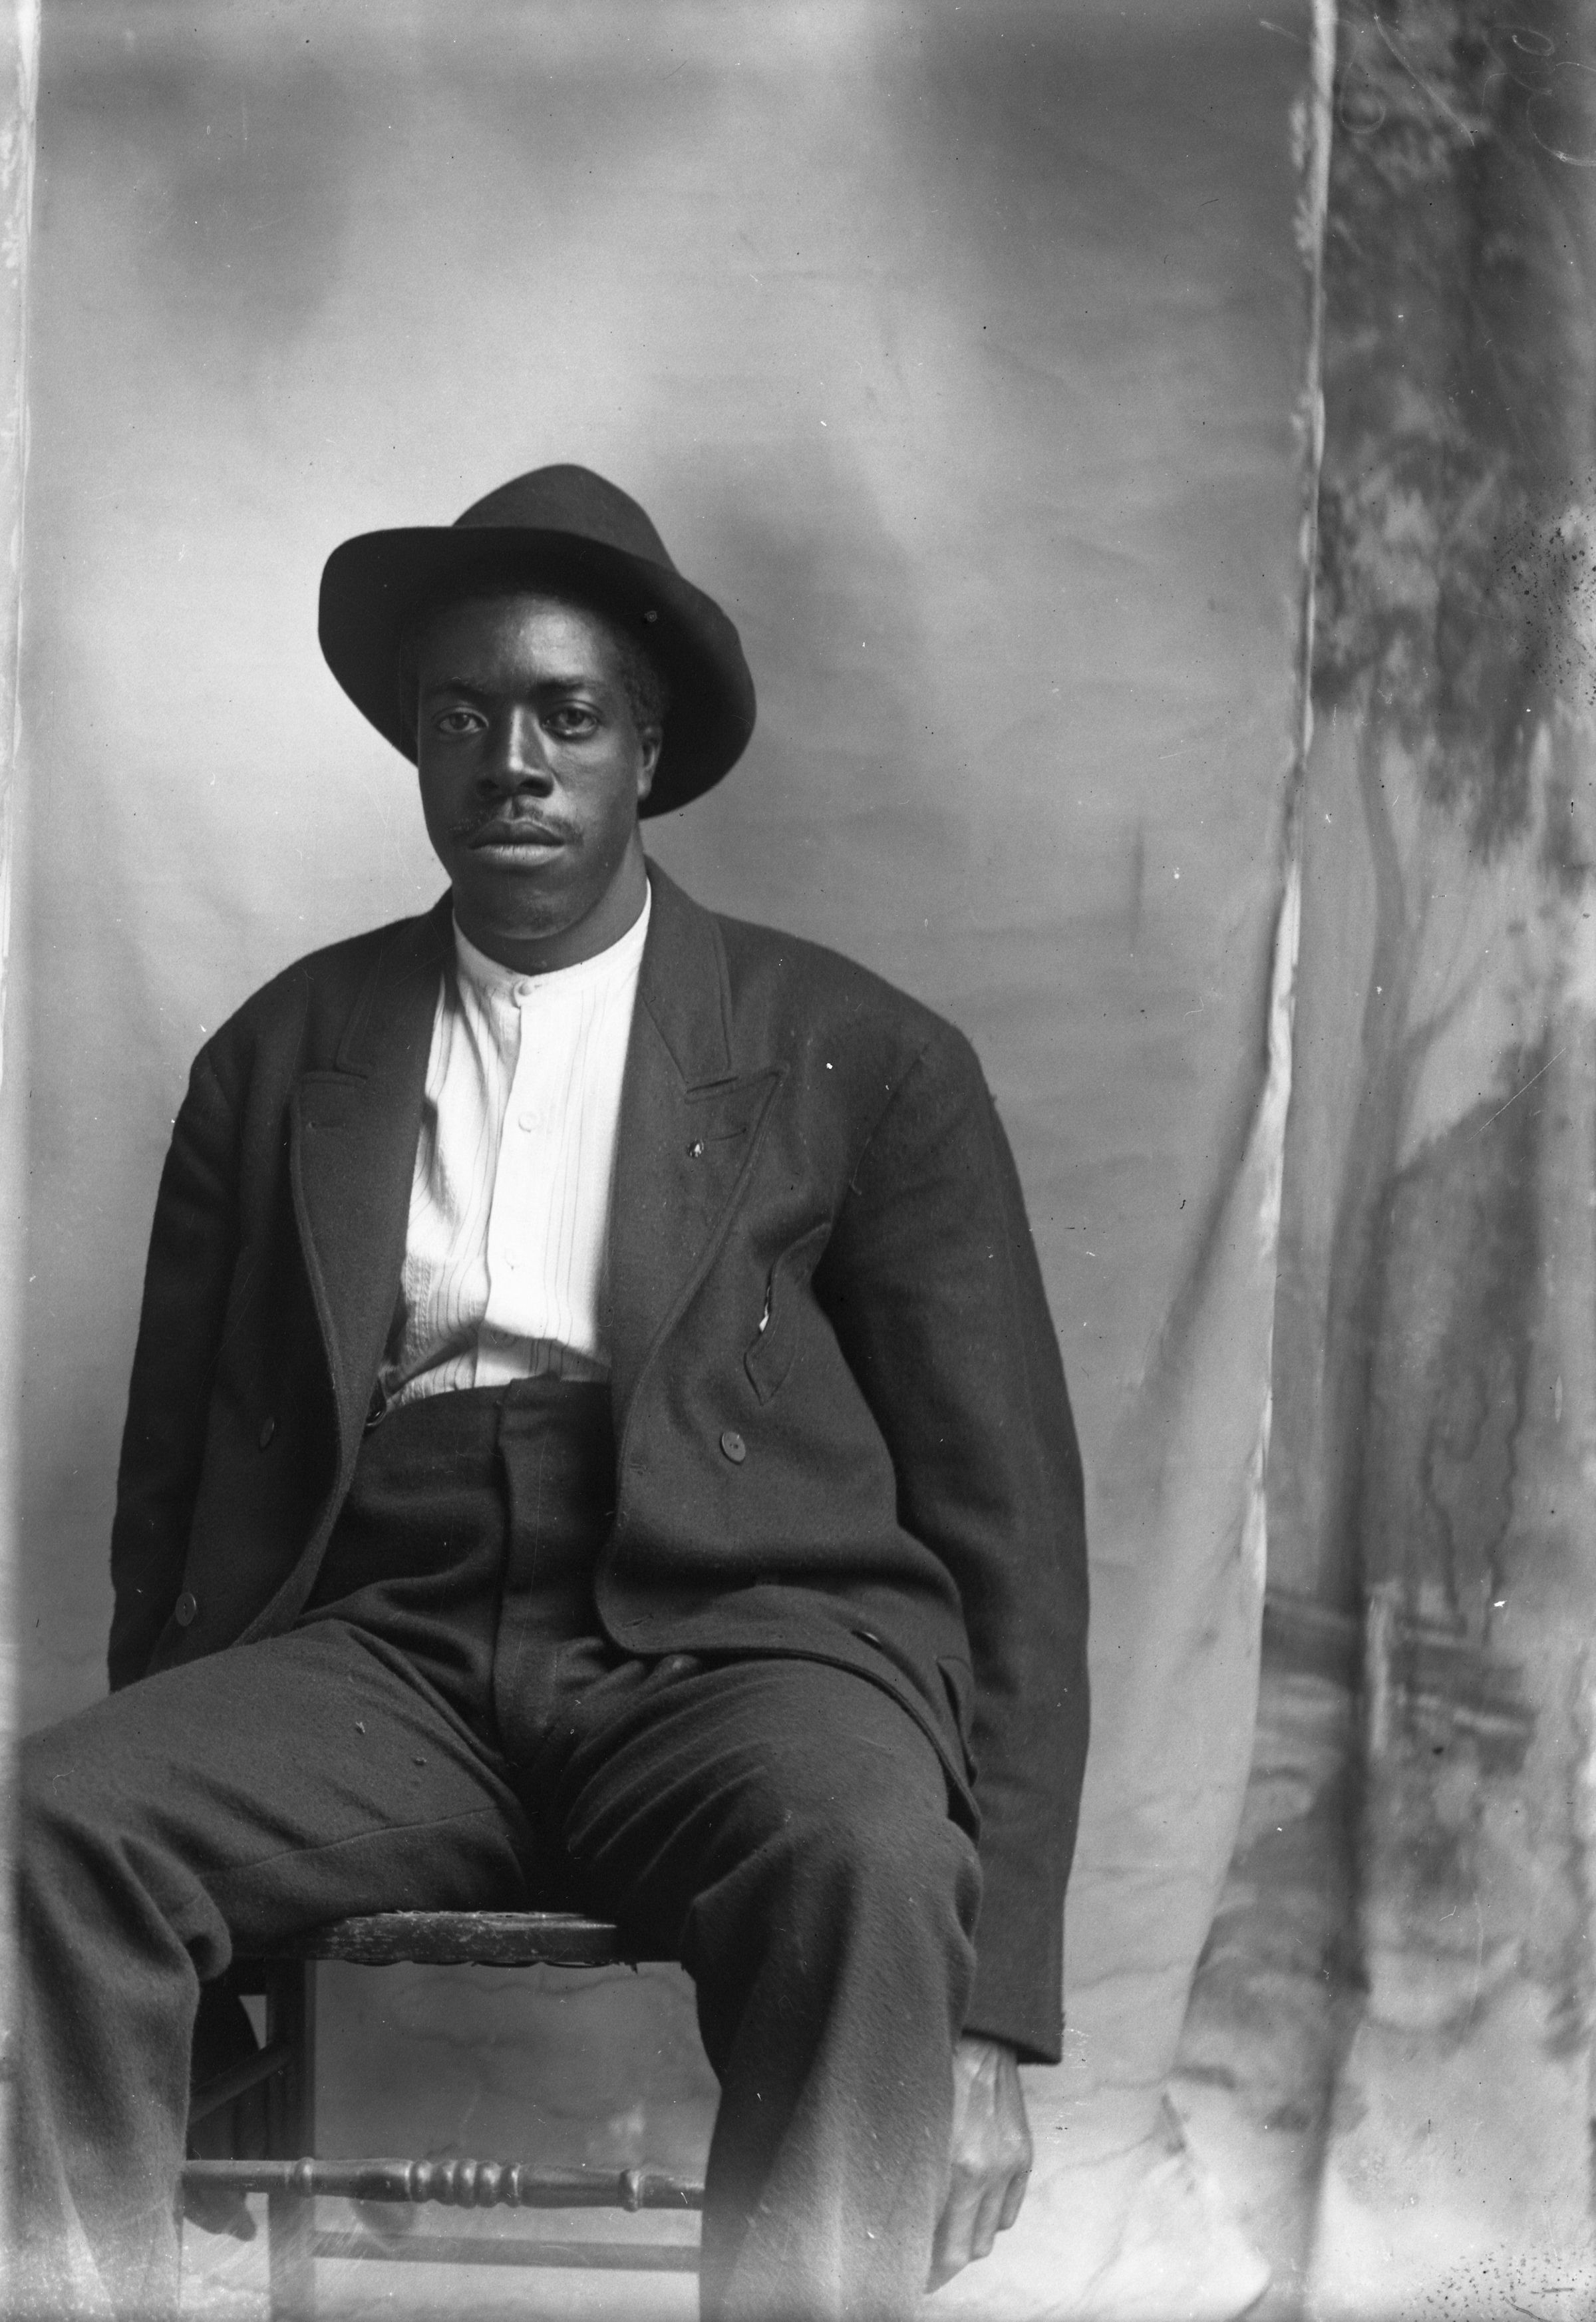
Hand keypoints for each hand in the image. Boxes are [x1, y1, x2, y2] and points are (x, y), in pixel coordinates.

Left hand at [927, 2034, 1031, 2290]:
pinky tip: (969, 2208)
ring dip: (966, 2241)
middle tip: (920, 2262)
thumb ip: (909, 2172)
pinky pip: (1009, 2212)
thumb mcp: (909, 2121)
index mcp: (956, 2163)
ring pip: (989, 2235)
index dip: (925, 2271)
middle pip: (967, 2250)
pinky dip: (990, 2219)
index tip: (909, 2275)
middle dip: (943, 2263)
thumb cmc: (929, 2070)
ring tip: (942, 2234)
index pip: (945, 2249)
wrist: (976, 2032)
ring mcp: (1010, 2164)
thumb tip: (898, 2214)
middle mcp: (987, 2170)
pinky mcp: (1024, 2155)